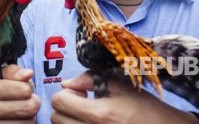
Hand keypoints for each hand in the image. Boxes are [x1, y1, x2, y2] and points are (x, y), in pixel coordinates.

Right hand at [0, 64, 39, 122]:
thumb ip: (11, 72)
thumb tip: (29, 74)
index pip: (25, 89)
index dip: (27, 88)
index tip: (20, 90)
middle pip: (30, 107)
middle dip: (31, 103)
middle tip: (24, 103)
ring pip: (29, 122)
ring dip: (27, 117)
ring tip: (17, 113)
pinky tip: (13, 121)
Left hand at [51, 72, 198, 123]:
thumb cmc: (143, 106)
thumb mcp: (120, 85)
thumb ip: (90, 78)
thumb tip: (66, 83)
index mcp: (99, 114)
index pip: (59, 101)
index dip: (67, 93)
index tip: (82, 92)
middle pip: (55, 118)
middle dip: (65, 107)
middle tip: (83, 104)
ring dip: (68, 119)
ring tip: (87, 115)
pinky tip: (89, 123)